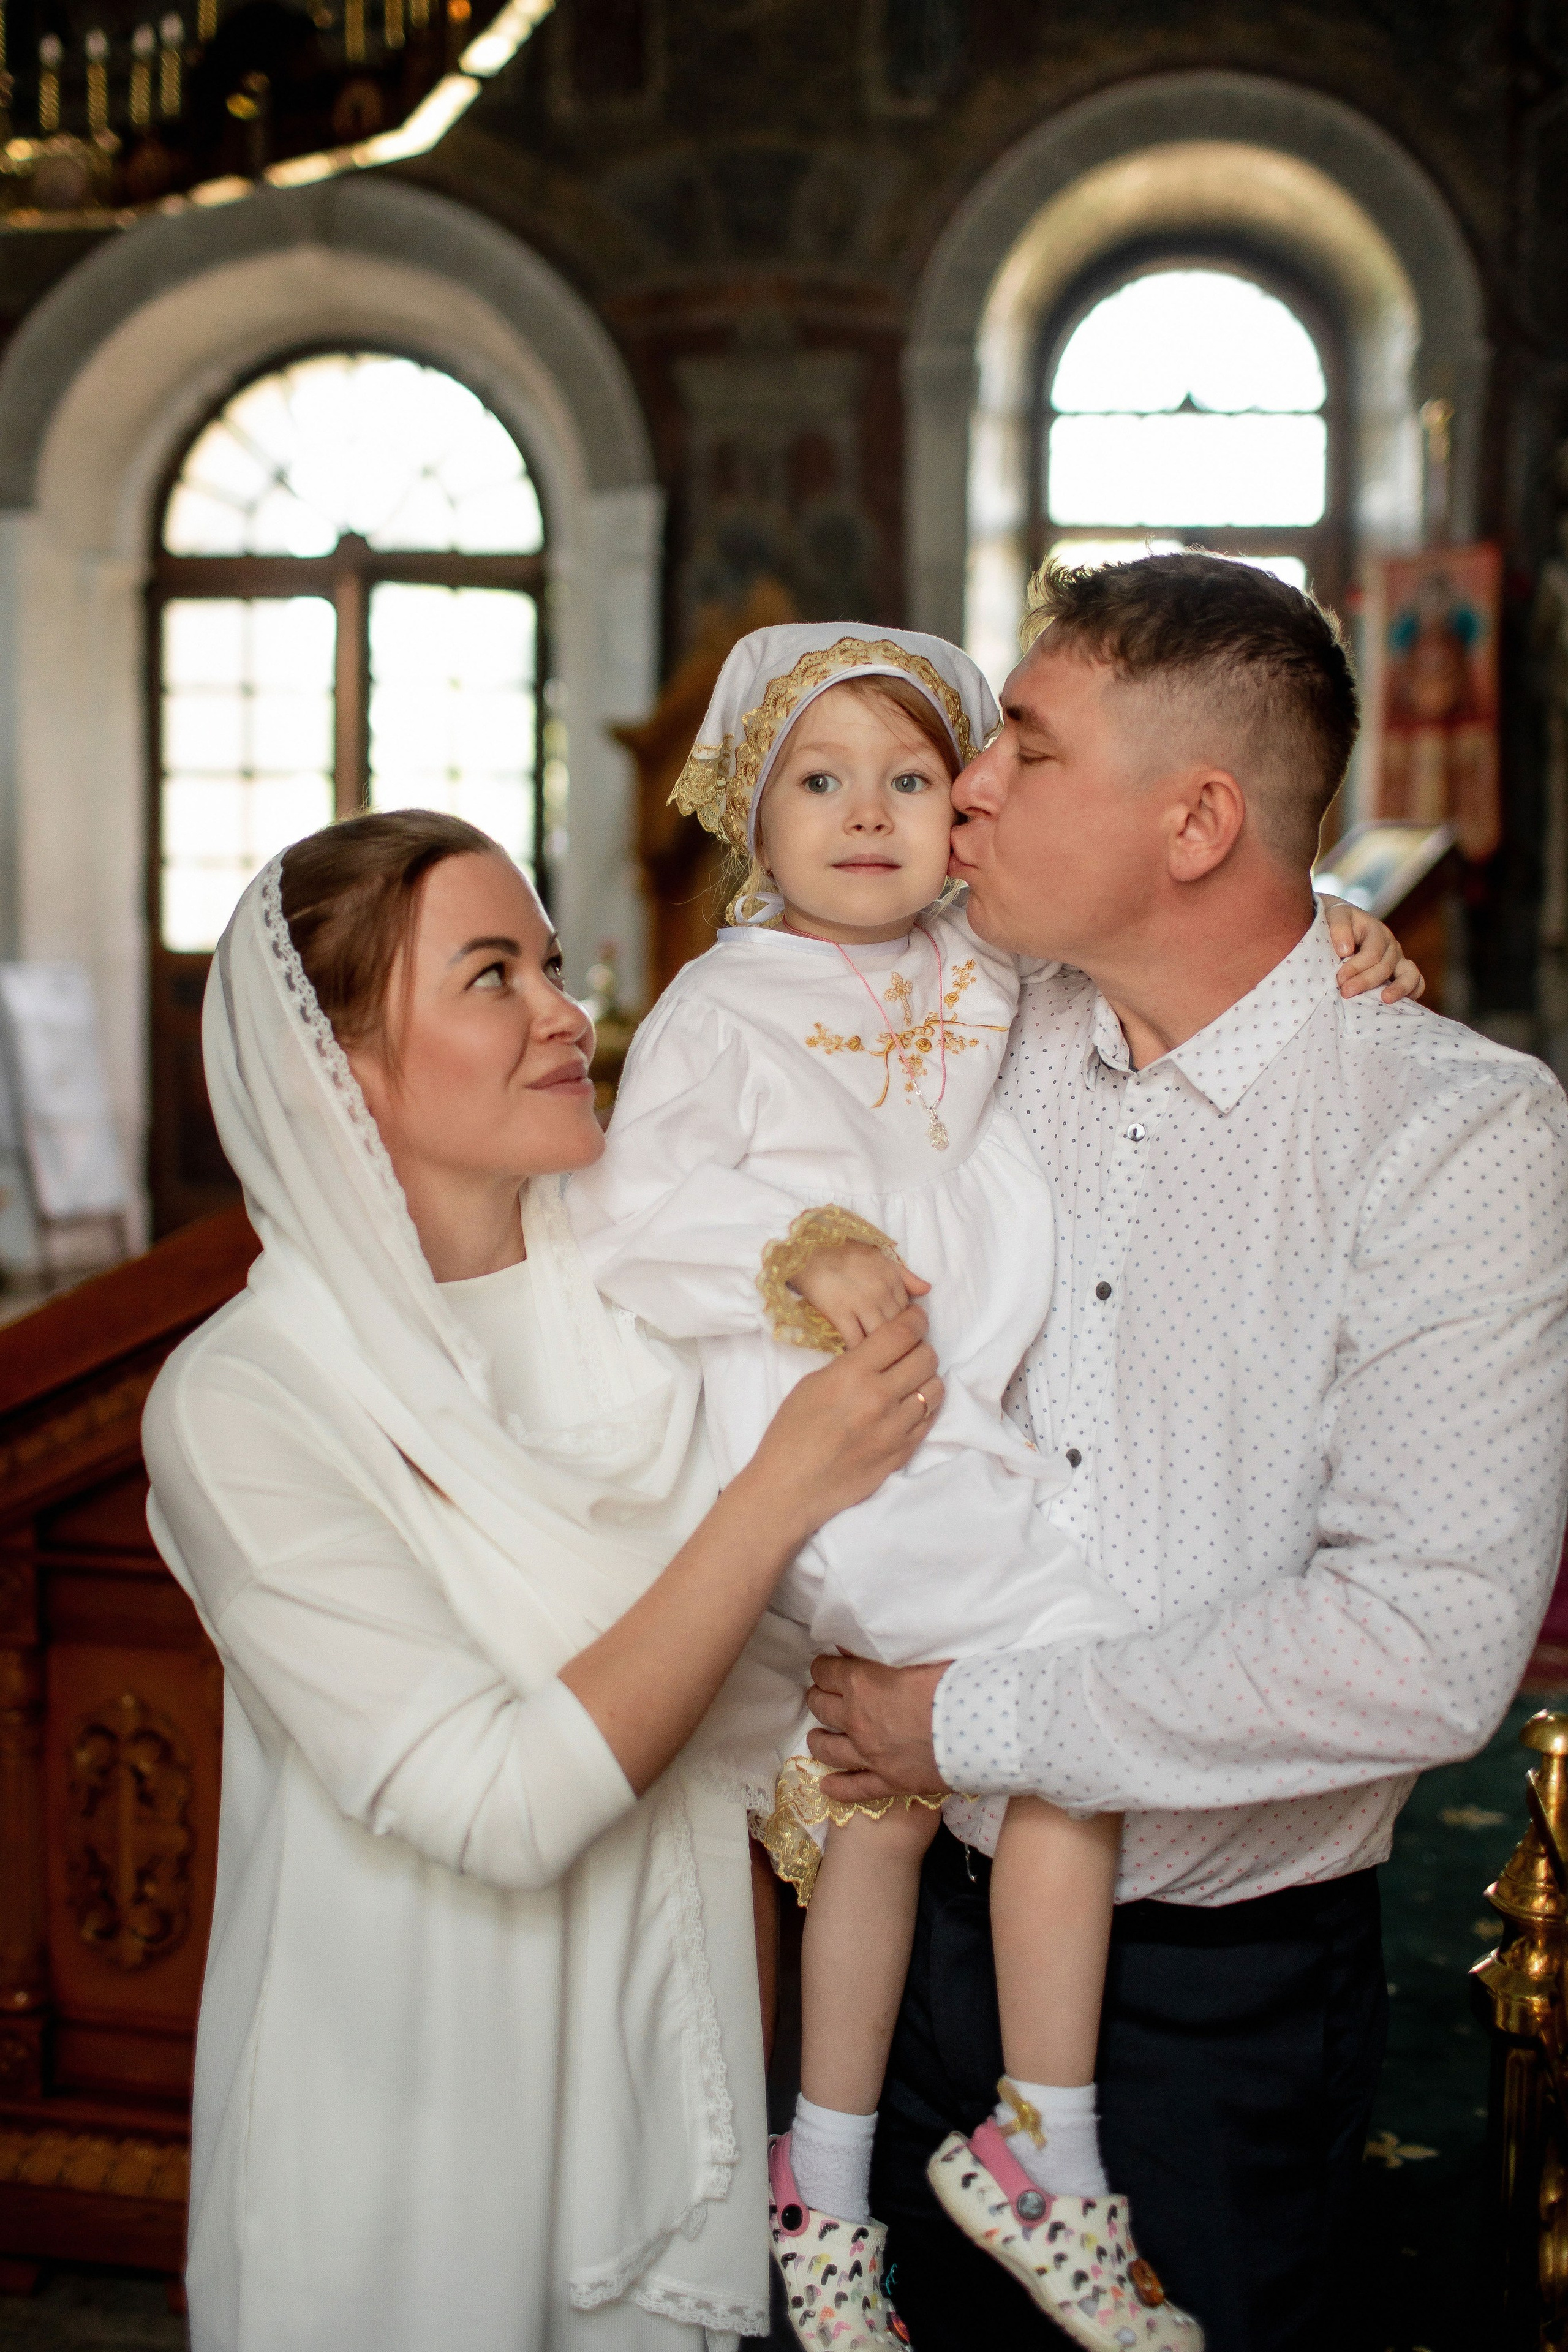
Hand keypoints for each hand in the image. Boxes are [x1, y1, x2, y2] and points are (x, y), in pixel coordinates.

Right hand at [749, 1304, 942, 1540]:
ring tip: (907, 1383)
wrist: (791, 1488)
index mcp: (852, 1374)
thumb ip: (851, 1365)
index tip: (916, 1317)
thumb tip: (880, 1352)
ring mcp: (895, 1428)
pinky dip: (922, 1408)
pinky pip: (929, 1419)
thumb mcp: (813, 1384)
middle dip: (920, 1348)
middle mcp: (880, 1398)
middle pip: (926, 1357)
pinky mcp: (903, 1453)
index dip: (915, 1319)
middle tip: (907, 1353)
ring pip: (934, 1388)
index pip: (902, 1333)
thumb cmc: (792, 1433)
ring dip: (924, 1380)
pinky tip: (905, 1408)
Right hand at [791, 1239, 930, 1347]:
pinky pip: (855, 1340)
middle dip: (897, 1345)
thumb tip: (927, 1290)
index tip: (900, 1340)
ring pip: (880, 1337)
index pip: (908, 1313)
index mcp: (893, 1279)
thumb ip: (905, 1275)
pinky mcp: (839, 1313)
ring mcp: (861, 1303)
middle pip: (897, 1328)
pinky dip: (858, 1352)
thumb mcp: (880, 1257)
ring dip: (879, 1351)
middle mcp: (881, 1292)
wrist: (811, 1249)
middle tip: (891, 1358)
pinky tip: (857, 1359)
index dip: (906, 1329)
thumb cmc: (845, 1253)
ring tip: (876, 1362)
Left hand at [805, 1652, 950, 1800]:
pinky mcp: (890, 1782)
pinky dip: (838, 1787)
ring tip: (816, 1737)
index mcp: (862, 1683)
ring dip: (819, 1740)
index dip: (825, 1667)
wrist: (985, 1726)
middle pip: (821, 1708)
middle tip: (823, 1696)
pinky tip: (826, 1786)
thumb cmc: (954, 1680)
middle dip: (819, 1698)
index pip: (826, 1672)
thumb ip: (882, 1651)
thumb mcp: (916, 1653)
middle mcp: (857, 1720)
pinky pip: (856, 1788)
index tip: (828, 1667)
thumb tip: (853, 1646)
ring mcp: (870, 1755)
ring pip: (829, 1749)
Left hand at [1321, 896, 1426, 1004]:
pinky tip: (1397, 1005)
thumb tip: (1346, 950)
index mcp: (1377, 931)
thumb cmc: (1337, 922)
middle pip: (1386, 966)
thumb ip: (1339, 927)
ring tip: (1385, 1000)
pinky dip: (1412, 993)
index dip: (1357, 967)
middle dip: (1366, 981)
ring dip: (1399, 989)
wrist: (1341, 926)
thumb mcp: (1336, 915)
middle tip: (1346, 992)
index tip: (1340, 979)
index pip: (1372, 953)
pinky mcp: (1400, 974)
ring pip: (1410, 974)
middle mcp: (1391, 946)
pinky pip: (1417, 983)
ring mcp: (1398, 960)